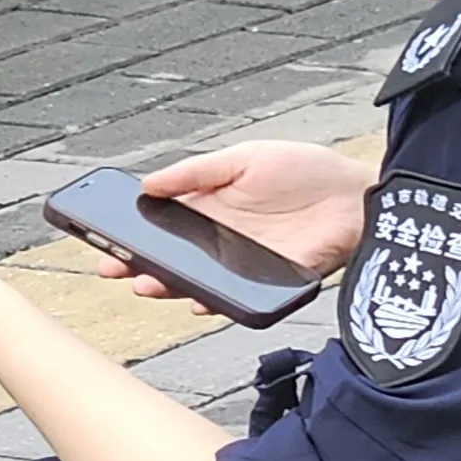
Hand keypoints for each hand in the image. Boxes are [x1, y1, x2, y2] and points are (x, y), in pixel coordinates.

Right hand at [99, 142, 376, 301]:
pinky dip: (214, 302)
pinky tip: (197, 300)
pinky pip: (234, 299)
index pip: (161, 226)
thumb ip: (196, 172)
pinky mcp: (267, 283)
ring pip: (195, 282)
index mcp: (209, 208)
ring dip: (168, 286)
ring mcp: (242, 265)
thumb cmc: (303, 170)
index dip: (133, 234)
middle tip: (113, 267)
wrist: (356, 195)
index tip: (104, 239)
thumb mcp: (243, 158)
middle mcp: (220, 241)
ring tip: (146, 284)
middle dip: (138, 265)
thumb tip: (147, 184)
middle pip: (171, 259)